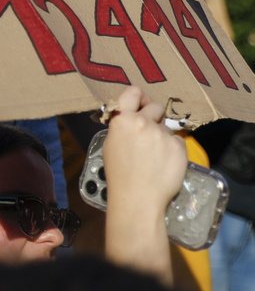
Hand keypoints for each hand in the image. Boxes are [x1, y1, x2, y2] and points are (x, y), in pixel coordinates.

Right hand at [104, 86, 184, 219]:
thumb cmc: (119, 174)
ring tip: (156, 155)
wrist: (138, 198)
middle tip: (150, 132)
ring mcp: (163, 134)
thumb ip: (122, 127)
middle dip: (155, 116)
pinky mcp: (179, 146)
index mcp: (123, 120)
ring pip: (167, 126)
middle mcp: (144, 122)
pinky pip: (177, 141)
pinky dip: (173, 149)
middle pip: (156, 107)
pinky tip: (165, 163)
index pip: (133, 92)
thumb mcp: (111, 145)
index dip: (139, 98)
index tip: (141, 105)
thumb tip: (131, 118)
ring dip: (163, 135)